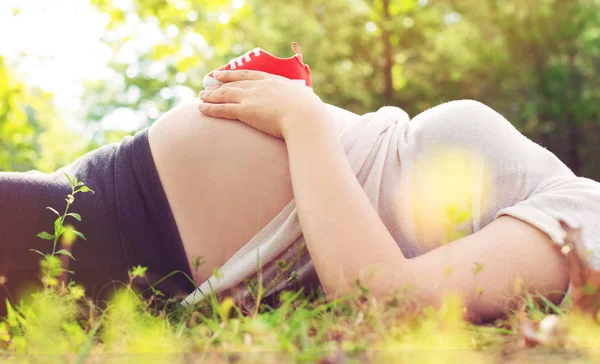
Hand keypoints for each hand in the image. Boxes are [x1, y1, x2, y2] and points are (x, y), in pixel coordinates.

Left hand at [198, 70, 330, 138]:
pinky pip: (223, 109)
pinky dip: (210, 108)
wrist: (306, 118)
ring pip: (224, 94)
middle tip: (207, 85)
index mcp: (273, 80)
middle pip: (233, 83)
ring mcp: (251, 97)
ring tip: (201, 97)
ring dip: (210, 96)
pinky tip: (201, 109)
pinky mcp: (245, 111)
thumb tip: (306, 105)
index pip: (248, 74)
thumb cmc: (310, 112)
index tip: (223, 74)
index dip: (233, 74)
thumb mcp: (305, 99)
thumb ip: (299, 99)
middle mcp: (259, 86)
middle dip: (218, 84)